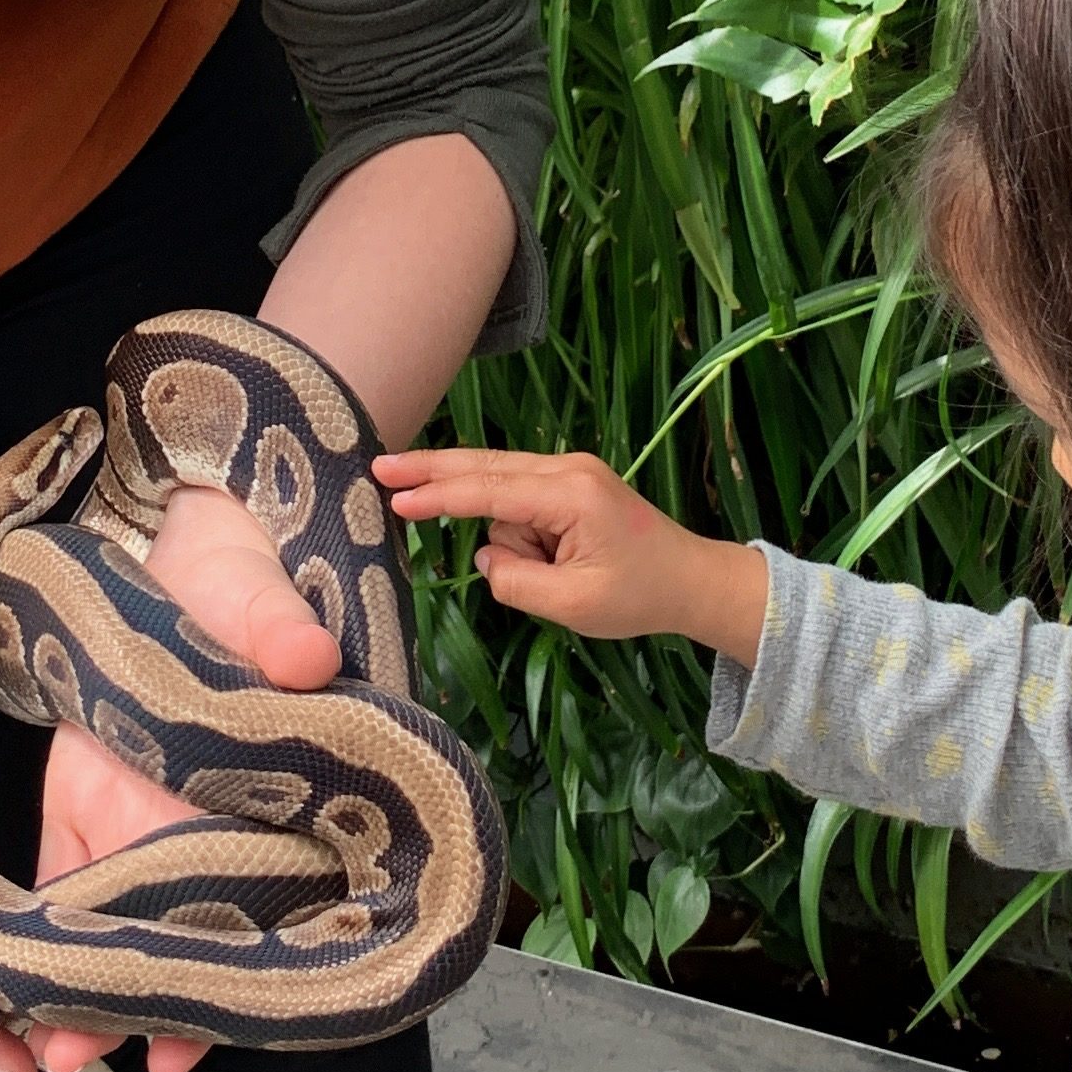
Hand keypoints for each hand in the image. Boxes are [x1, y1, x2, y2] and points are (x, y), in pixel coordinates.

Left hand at [18, 482, 339, 1071]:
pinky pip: (60, 881)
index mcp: (245, 795)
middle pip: (171, 942)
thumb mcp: (259, 590)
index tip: (180, 1051)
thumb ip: (277, 627)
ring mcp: (138, 819)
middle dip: (128, 1011)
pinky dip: (37, 935)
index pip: (243, 911)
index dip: (217, 989)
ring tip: (34, 1054)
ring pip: (113, 932)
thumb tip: (305, 657)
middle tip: (69, 1063)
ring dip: (76, 990)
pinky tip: (5, 988)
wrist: (179, 531)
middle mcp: (196, 826)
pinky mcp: (85, 800)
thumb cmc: (236, 566)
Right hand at [374, 445, 769, 664]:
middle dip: (432, 470)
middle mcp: (567, 469)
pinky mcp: (570, 483)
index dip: (437, 496)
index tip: (395, 498)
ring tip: (556, 576)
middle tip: (380, 465)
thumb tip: (488, 558)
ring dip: (504, 532)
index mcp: (570, 494)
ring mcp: (570, 471)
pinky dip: (514, 527)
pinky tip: (547, 562)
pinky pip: (520, 498)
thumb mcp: (573, 606)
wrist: (692, 580)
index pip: (488, 491)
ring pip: (502, 488)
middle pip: (484, 465)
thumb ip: (518, 583)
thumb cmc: (639, 596)